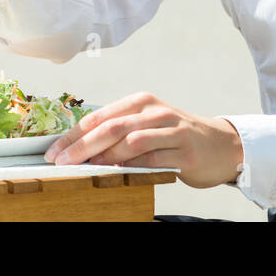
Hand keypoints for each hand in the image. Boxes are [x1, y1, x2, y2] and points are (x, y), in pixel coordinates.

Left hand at [43, 91, 244, 188]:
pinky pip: (152, 159)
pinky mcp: (184, 150)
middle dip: (81, 146)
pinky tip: (116, 174)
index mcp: (141, 102)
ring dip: (104, 157)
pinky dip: (131, 167)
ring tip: (84, 169)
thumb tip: (79, 147)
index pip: (99, 116)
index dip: (74, 134)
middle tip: (62, 161)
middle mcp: (155, 112)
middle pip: (111, 127)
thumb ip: (119, 130)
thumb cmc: (176, 135)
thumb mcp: (147, 124)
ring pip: (130, 141)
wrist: (221, 144)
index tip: (54, 151)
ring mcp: (171, 129)